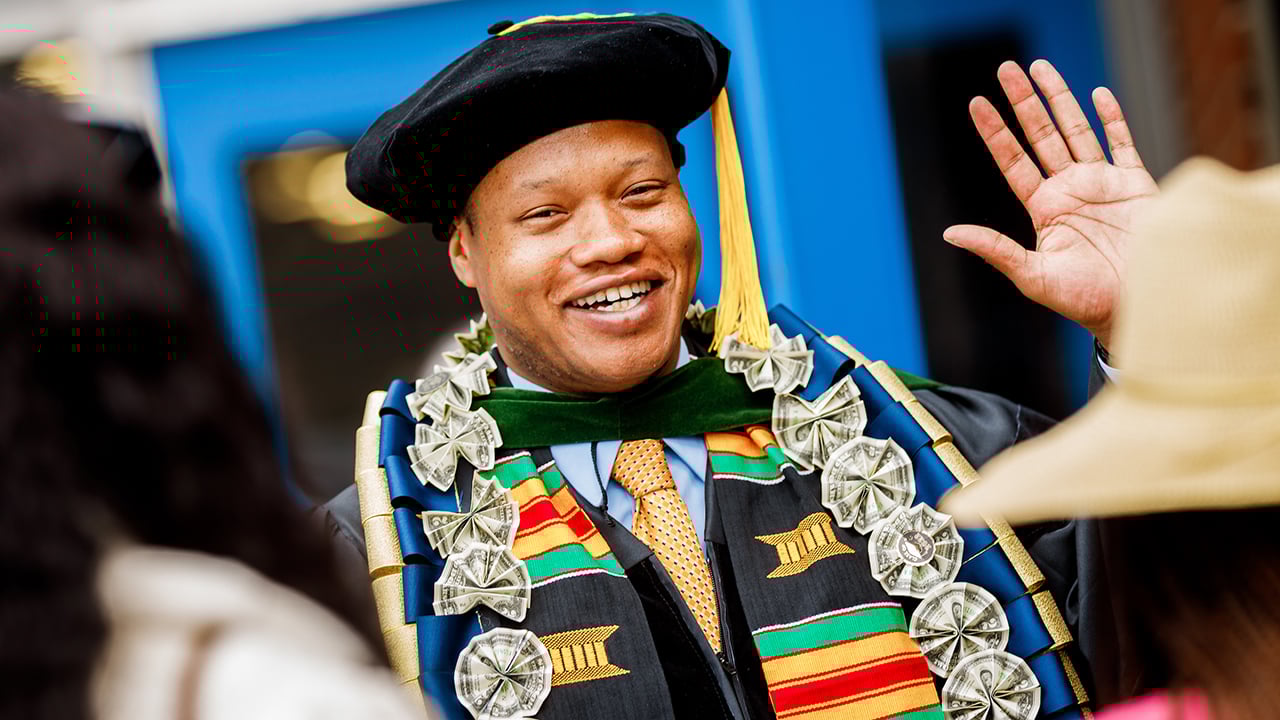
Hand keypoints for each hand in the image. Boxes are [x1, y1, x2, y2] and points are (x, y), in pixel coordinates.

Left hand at [943, 60, 1157, 349]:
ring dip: (1060, 98)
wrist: (1137, 306)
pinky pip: (1122, 143)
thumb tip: (949, 233)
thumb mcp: (1032, 276)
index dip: (995, 132)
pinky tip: (1097, 94)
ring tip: (1040, 68)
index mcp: (1044, 208)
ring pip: (1077, 130)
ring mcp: (1102, 184)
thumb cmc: (1084, 300)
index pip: (1013, 160)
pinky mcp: (1136, 185)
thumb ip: (995, 249)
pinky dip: (1111, 118)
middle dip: (1024, 102)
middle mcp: (1069, 190)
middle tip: (1006, 69)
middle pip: (1042, 135)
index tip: (977, 103)